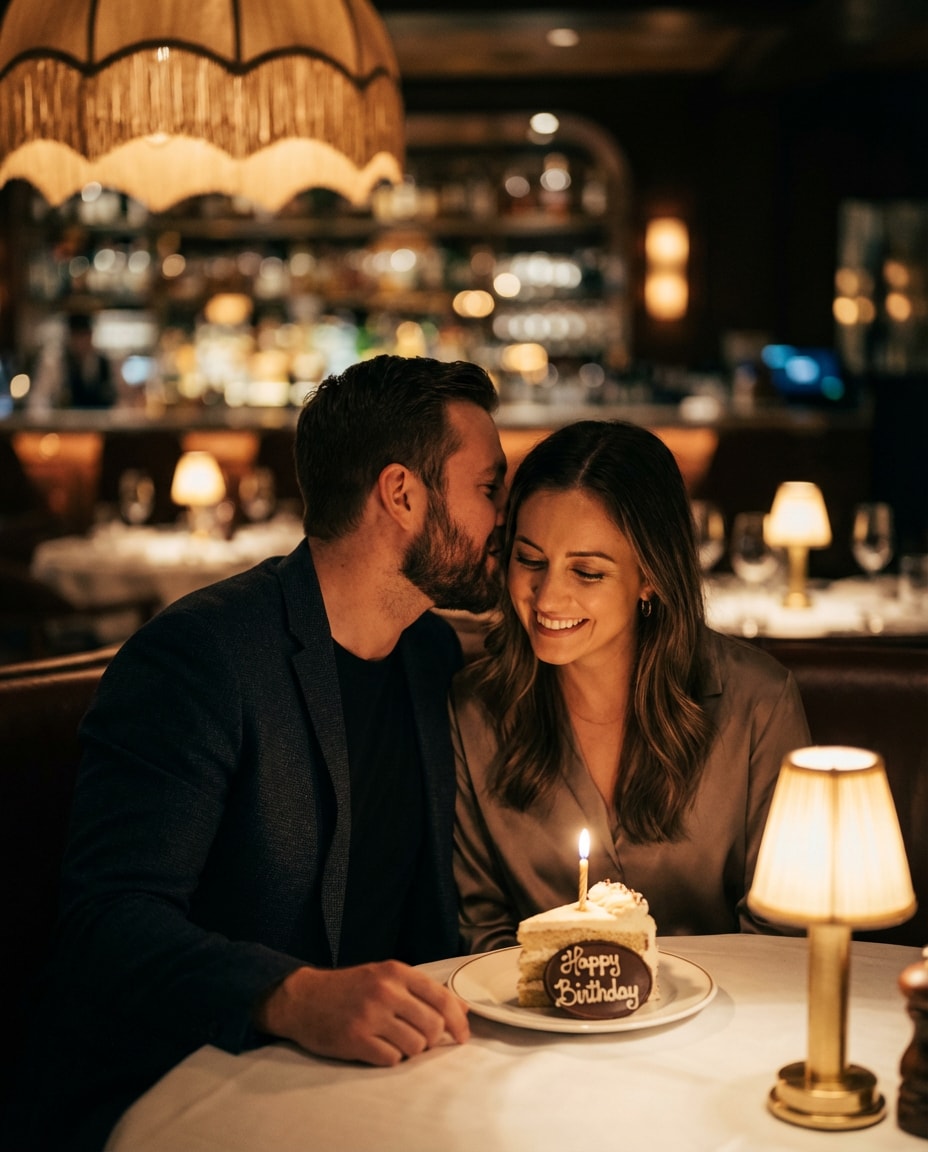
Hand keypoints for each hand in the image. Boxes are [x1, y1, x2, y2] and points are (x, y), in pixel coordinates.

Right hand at [254, 960, 469, 1065]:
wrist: (302, 998)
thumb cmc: (349, 988)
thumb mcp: (386, 977)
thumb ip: (423, 990)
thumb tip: (463, 1008)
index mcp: (396, 972)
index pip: (442, 998)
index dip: (458, 1021)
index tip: (462, 1036)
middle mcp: (386, 991)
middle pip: (433, 1026)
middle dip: (433, 1039)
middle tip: (421, 1039)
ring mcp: (371, 1016)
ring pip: (416, 1046)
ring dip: (412, 1050)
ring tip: (397, 1042)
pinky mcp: (356, 1039)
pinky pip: (392, 1060)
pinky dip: (391, 1058)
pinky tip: (379, 1048)